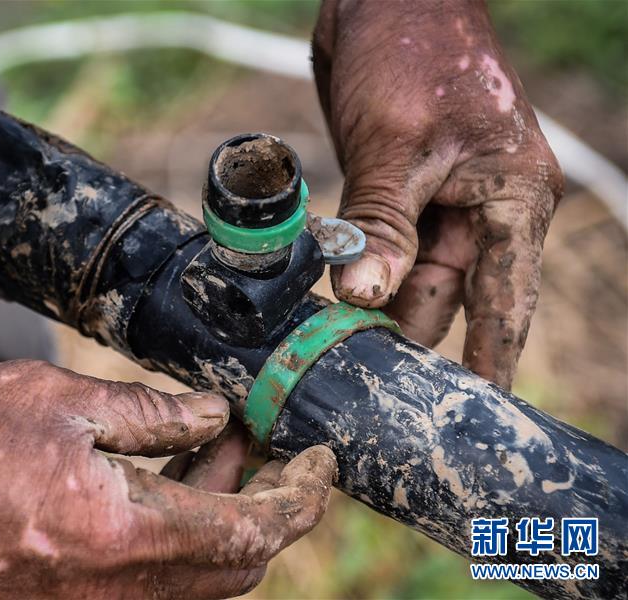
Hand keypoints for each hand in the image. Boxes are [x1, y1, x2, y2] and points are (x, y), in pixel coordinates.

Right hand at [0, 360, 336, 598]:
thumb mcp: (61, 403)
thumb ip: (153, 415)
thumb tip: (215, 417)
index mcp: (125, 539)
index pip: (254, 531)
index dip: (300, 496)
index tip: (322, 459)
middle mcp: (116, 594)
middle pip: (233, 565)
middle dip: (262, 502)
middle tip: (261, 439)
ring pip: (192, 575)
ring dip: (215, 514)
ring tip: (210, 444)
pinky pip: (147, 579)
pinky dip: (173, 531)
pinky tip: (158, 476)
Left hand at [312, 0, 562, 387]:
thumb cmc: (412, 52)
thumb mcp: (398, 146)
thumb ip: (383, 225)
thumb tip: (365, 297)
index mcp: (514, 199)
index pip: (505, 301)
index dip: (488, 361)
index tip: (472, 419)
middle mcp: (483, 208)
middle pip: (448, 297)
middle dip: (409, 338)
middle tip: (369, 393)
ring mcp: (438, 201)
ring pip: (408, 275)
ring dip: (376, 309)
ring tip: (341, 360)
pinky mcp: (399, 191)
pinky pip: (382, 247)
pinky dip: (360, 272)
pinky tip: (331, 305)